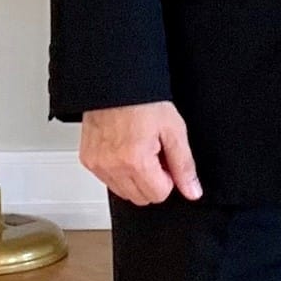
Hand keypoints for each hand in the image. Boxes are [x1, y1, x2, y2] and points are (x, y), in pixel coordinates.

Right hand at [80, 100, 201, 204]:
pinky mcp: (88, 160)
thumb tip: (192, 191)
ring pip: (123, 193)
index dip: (168, 179)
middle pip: (140, 198)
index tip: (165, 160)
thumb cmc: (144, 101)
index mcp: (135, 161)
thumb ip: (184, 166)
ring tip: (139, 150)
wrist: (116, 83)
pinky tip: (125, 150)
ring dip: (135, 178)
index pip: (158, 195)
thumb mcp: (174, 131)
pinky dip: (119, 172)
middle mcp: (112, 166)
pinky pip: (108, 181)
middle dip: (152, 181)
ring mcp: (97, 165)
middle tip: (154, 154)